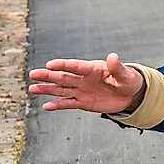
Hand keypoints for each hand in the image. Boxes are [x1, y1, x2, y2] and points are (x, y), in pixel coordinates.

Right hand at [27, 54, 145, 115]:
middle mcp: (83, 79)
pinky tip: (46, 106)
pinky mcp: (83, 102)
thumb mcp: (126, 74)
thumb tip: (112, 57)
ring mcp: (82, 90)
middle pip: (63, 77)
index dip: (62, 65)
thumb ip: (117, 67)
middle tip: (33, 74)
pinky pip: (68, 103)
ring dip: (47, 89)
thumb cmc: (128, 80)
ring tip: (33, 88)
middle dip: (48, 76)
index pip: (75, 66)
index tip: (49, 65)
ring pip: (61, 90)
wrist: (130, 95)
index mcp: (92, 69)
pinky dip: (58, 105)